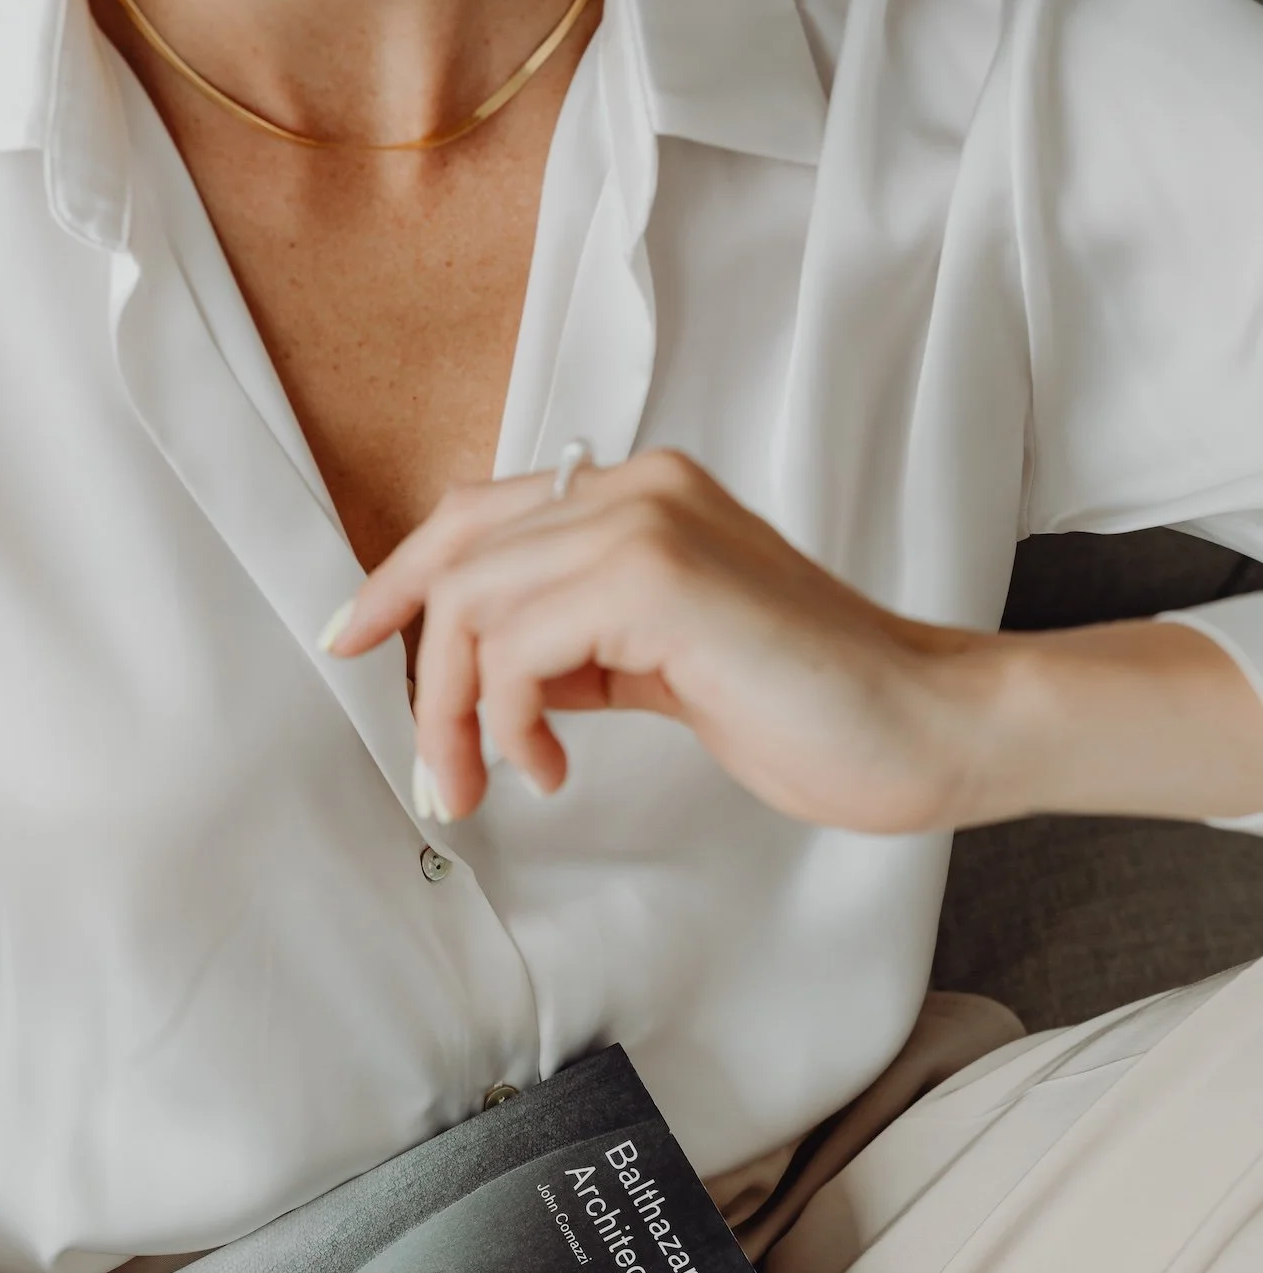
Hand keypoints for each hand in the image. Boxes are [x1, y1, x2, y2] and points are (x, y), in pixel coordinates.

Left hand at [331, 448, 976, 832]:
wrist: (919, 725)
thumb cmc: (811, 706)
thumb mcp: (664, 668)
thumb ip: (581, 649)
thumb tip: (493, 677)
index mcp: (640, 497)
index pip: (475, 518)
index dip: (398, 581)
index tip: (352, 643)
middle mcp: (636, 488)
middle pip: (457, 559)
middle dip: (424, 681)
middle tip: (439, 774)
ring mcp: (647, 523)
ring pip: (472, 605)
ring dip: (457, 715)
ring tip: (493, 784)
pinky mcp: (657, 578)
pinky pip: (517, 648)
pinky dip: (511, 722)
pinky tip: (554, 769)